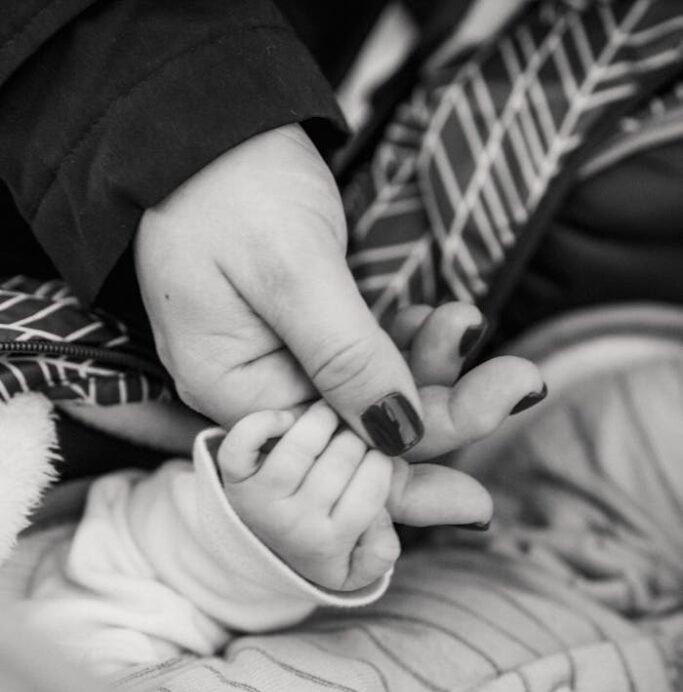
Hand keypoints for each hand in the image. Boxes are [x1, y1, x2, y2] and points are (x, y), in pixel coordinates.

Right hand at [135, 125, 544, 467]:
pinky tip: (444, 318)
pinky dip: (406, 340)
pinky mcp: (300, 329)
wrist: (197, 119)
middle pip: (360, 432)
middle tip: (520, 382)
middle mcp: (255, 390)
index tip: (479, 497)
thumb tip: (402, 436)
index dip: (409, 472)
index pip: (333, 460)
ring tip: (469, 320)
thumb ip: (346, 357)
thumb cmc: (229, 185)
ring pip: (371, 392)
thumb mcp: (291, 271)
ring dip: (430, 365)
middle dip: (442, 410)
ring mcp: (277, 359)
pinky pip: (363, 355)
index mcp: (234, 392)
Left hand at [218, 402, 398, 590]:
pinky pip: (241, 442)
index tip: (377, 454)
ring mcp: (261, 501)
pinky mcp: (234, 479)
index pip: (374, 483)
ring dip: (323, 418)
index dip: (383, 457)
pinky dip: (263, 422)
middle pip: (343, 457)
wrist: (267, 552)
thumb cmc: (325, 540)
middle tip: (354, 437)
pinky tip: (286, 420)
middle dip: (357, 437)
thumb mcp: (363, 560)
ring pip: (299, 446)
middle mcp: (295, 526)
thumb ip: (383, 547)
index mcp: (331, 543)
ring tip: (331, 419)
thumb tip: (378, 516)